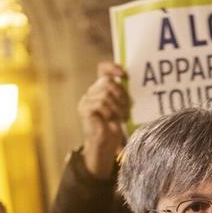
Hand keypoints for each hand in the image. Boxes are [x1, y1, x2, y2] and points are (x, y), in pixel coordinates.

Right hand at [78, 62, 129, 177]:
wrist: (105, 144)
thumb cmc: (114, 126)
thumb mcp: (121, 106)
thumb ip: (121, 93)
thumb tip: (126, 78)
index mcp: (100, 89)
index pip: (102, 70)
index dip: (112, 67)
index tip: (123, 73)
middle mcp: (91, 93)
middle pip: (107, 82)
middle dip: (120, 95)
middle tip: (126, 109)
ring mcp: (86, 101)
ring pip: (105, 94)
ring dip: (117, 107)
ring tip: (120, 117)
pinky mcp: (85, 109)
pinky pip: (101, 104)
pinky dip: (110, 112)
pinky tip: (111, 120)